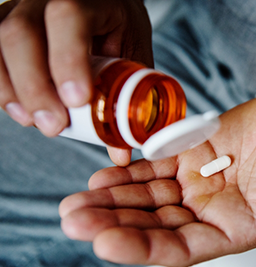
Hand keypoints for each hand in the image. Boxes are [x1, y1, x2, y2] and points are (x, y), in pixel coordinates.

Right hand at [0, 0, 152, 136]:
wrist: (103, 7)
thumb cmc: (118, 30)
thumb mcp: (133, 56)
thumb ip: (129, 96)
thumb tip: (119, 153)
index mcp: (89, 2)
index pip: (69, 16)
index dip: (67, 58)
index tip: (77, 100)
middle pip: (23, 33)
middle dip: (35, 86)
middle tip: (54, 126)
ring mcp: (21, 10)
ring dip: (13, 90)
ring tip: (35, 123)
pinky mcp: (4, 26)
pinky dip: (1, 86)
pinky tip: (19, 110)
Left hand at [59, 94, 255, 266]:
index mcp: (235, 231)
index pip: (182, 249)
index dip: (145, 247)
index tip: (105, 243)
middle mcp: (210, 212)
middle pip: (154, 224)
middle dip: (114, 223)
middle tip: (74, 220)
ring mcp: (198, 183)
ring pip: (148, 197)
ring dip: (112, 199)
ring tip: (76, 202)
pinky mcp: (193, 154)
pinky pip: (155, 166)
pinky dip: (129, 172)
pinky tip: (101, 177)